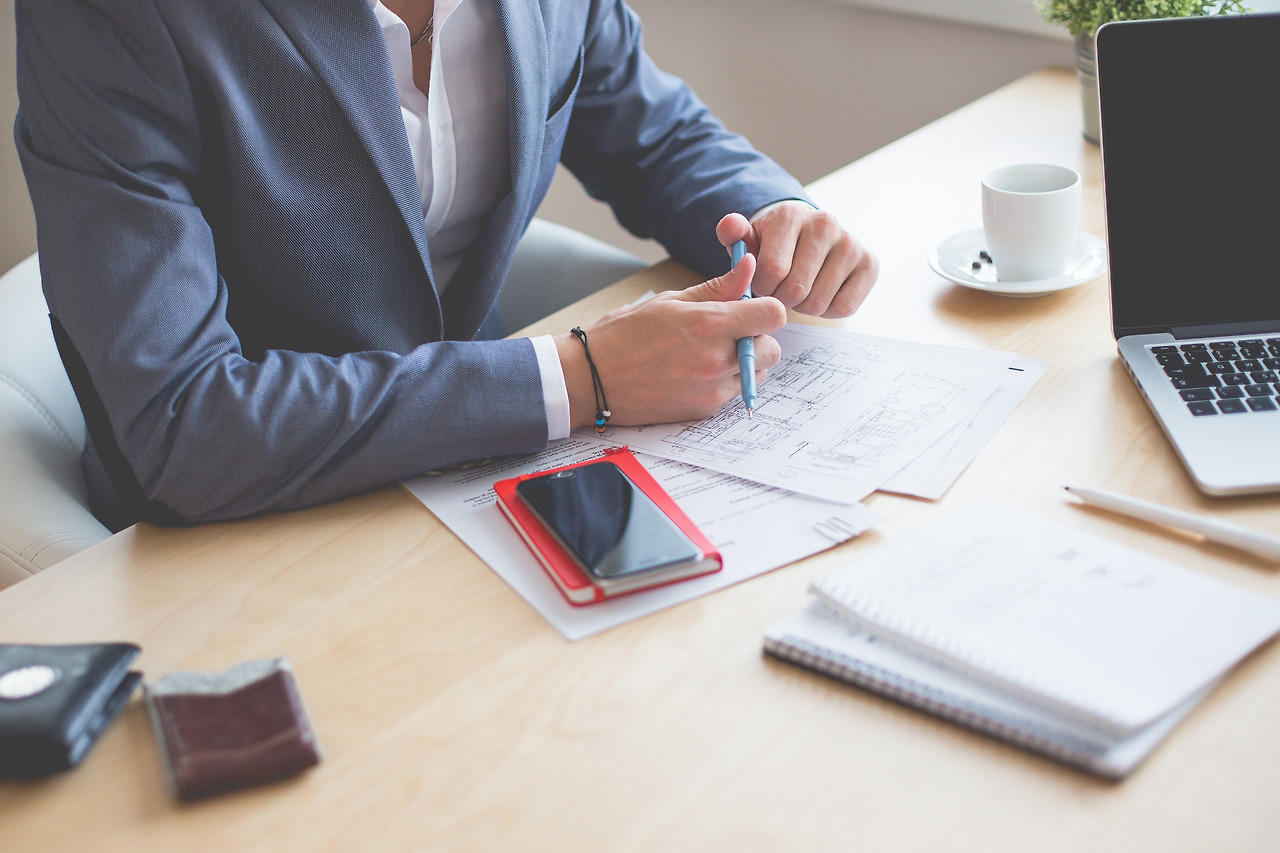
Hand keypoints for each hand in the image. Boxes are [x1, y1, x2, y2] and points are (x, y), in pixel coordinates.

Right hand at [555, 253, 785, 428]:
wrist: (589, 379)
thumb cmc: (623, 334)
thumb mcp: (670, 301)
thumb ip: (717, 288)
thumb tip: (748, 266)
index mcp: (709, 324)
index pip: (773, 315)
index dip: (766, 308)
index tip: (751, 308)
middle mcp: (716, 360)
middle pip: (773, 349)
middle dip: (758, 338)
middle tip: (731, 332)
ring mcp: (712, 389)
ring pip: (757, 375)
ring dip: (744, 363)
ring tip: (709, 353)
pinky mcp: (703, 411)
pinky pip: (733, 394)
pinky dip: (724, 382)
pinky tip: (694, 372)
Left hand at [716, 202, 877, 317]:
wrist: (806, 233)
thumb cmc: (772, 243)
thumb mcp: (748, 237)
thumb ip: (732, 232)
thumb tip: (731, 225)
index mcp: (790, 216)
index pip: (771, 271)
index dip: (761, 288)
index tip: (763, 282)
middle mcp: (825, 224)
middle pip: (795, 290)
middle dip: (781, 299)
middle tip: (781, 290)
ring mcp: (851, 243)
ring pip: (818, 303)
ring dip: (804, 306)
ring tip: (801, 289)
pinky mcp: (870, 263)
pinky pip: (844, 308)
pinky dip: (828, 310)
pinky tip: (821, 292)